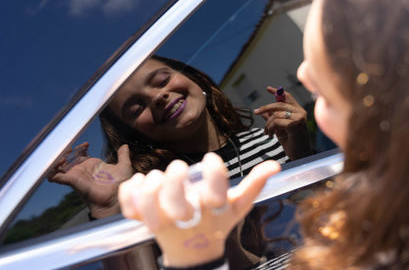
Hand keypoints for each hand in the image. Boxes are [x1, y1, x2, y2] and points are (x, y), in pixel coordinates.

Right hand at [48, 143, 133, 218]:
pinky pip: (55, 176)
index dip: (80, 147)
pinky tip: (59, 162)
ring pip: (59, 165)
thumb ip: (123, 155)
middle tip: (71, 147)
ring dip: (58, 158)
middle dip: (67, 150)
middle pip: (68, 157)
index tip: (86, 144)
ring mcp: (76, 175)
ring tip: (64, 154)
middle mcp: (82, 170)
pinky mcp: (71, 181)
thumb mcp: (123, 166)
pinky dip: (52, 169)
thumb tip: (125, 146)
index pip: (80, 153)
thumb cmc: (120, 186)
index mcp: (92, 165)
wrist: (115, 197)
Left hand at [118, 153, 280, 267]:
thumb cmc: (217, 223)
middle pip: (176, 201)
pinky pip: (130, 208)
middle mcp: (187, 217)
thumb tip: (275, 165)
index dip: (214, 171)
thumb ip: (255, 184)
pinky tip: (138, 182)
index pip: (216, 192)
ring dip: (151, 186)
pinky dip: (129, 193)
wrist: (194, 252)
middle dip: (174, 180)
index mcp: (212, 211)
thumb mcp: (238, 205)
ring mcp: (163, 222)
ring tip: (157, 177)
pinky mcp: (145, 222)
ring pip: (150, 204)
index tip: (211, 160)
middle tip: (179, 168)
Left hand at [254, 86, 312, 159]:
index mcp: (299, 111)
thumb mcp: (280, 128)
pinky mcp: (295, 125)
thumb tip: (263, 112)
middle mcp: (301, 112)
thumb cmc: (292, 143)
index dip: (277, 92)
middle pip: (279, 104)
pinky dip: (270, 128)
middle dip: (265, 108)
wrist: (300, 156)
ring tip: (267, 132)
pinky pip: (276, 122)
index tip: (268, 89)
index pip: (287, 97)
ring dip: (268, 124)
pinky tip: (270, 135)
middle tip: (256, 112)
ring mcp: (299, 118)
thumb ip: (273, 119)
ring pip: (276, 114)